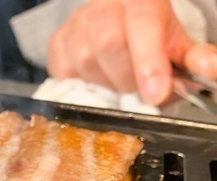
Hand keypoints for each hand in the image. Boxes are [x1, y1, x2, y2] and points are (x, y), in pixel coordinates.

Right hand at [47, 0, 216, 104]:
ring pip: (86, 61)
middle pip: (109, 44)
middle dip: (128, 77)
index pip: (142, 25)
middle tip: (139, 88)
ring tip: (119, 80)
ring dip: (107, 83)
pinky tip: (98, 77)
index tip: (156, 94)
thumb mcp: (177, 44)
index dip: (148, 62)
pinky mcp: (56, 43)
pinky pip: (65, 73)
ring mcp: (75, 24)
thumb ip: (194, 58)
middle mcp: (103, 5)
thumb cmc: (148, 37)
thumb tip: (210, 69)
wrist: (118, 24)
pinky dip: (84, 83)